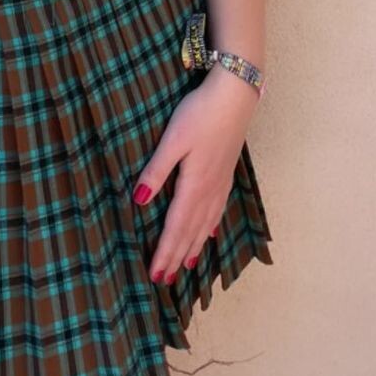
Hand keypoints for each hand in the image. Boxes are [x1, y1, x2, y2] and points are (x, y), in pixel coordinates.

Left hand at [134, 64, 258, 284]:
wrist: (236, 95)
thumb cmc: (200, 113)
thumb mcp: (173, 140)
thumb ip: (156, 171)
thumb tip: (140, 202)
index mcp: (194, 185)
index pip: (176, 227)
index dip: (165, 252)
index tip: (156, 274)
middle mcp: (210, 190)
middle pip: (191, 231)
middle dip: (177, 256)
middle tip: (165, 280)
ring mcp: (221, 182)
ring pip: (206, 224)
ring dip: (194, 246)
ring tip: (187, 267)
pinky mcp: (227, 172)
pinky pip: (218, 210)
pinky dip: (211, 227)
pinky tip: (211, 234)